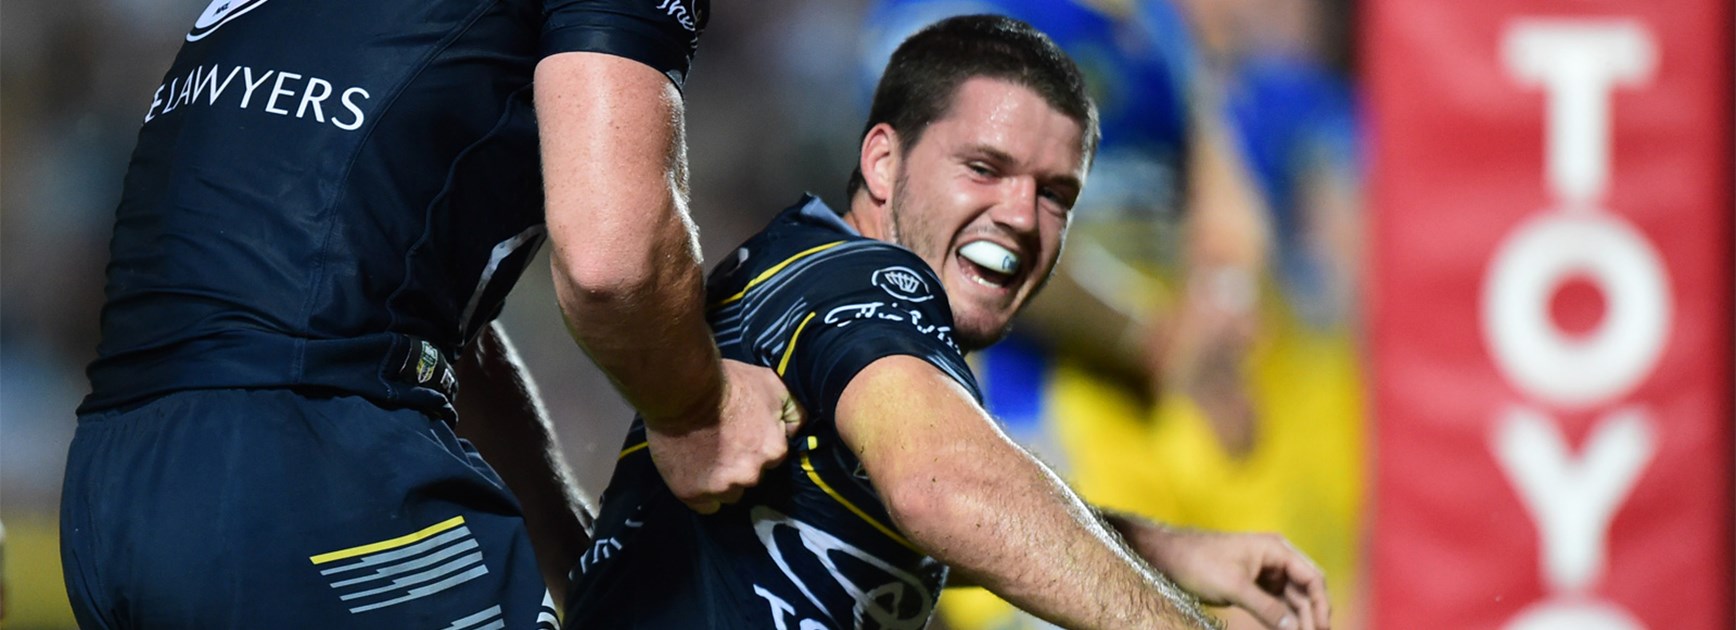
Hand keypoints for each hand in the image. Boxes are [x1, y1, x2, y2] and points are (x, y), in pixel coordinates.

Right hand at [645, 360, 803, 513]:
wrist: (682, 388)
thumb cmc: (727, 383)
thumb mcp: (773, 385)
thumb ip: (793, 412)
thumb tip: (796, 431)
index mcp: (773, 452)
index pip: (772, 460)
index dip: (757, 448)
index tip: (742, 436)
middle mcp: (751, 475)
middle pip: (751, 478)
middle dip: (740, 465)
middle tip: (722, 444)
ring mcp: (721, 487)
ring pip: (728, 494)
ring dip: (721, 480)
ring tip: (705, 457)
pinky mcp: (692, 493)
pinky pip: (705, 505)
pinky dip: (701, 492)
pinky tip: (695, 473)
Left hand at [1122, 521, 1329, 629]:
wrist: (1168, 556)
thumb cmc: (1199, 562)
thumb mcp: (1234, 587)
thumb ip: (1266, 608)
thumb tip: (1294, 629)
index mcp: (1276, 550)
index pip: (1312, 577)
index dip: (1321, 604)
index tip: (1322, 628)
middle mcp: (1276, 559)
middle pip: (1306, 590)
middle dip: (1311, 615)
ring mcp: (1266, 572)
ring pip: (1293, 599)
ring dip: (1299, 620)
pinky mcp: (1254, 585)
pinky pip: (1277, 604)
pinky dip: (1283, 619)